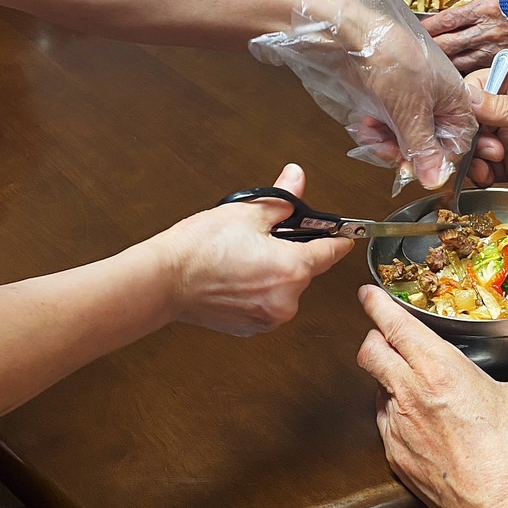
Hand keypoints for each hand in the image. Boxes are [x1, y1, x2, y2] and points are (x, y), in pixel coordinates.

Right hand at [154, 164, 351, 334]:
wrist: (164, 281)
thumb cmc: (199, 249)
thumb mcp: (246, 212)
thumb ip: (282, 199)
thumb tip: (296, 179)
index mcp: (292, 270)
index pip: (330, 252)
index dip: (336, 238)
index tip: (344, 234)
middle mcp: (286, 300)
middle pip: (304, 270)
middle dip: (290, 253)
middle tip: (262, 239)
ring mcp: (268, 318)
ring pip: (284, 288)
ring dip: (273, 274)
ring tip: (242, 259)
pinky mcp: (251, 328)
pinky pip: (266, 305)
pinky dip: (257, 292)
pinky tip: (235, 277)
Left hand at [253, 0, 475, 190]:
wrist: (351, 34)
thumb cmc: (391, 59)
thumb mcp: (410, 112)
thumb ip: (422, 149)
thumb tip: (436, 181)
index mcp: (455, 98)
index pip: (458, 143)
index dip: (439, 160)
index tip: (418, 170)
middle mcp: (438, 99)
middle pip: (430, 143)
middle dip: (405, 151)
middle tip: (388, 152)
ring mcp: (413, 98)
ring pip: (406, 137)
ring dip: (386, 142)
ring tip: (371, 132)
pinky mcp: (390, 98)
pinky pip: (389, 126)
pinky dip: (376, 130)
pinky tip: (364, 124)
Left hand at [356, 284, 507, 507]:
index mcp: (439, 371)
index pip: (393, 326)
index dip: (376, 305)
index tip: (370, 293)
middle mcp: (409, 396)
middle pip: (369, 352)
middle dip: (374, 337)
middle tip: (387, 333)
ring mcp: (397, 429)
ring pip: (374, 388)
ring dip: (385, 376)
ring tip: (409, 377)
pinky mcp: (395, 458)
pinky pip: (383, 423)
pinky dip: (393, 412)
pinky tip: (416, 417)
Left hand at [420, 0, 507, 72]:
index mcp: (483, 10)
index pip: (447, 20)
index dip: (429, 26)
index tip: (416, 29)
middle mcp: (486, 33)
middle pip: (448, 44)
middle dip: (430, 47)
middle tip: (413, 50)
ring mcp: (493, 51)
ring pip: (459, 60)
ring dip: (442, 63)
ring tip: (427, 64)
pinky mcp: (501, 63)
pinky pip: (475, 69)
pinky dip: (461, 72)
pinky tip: (450, 74)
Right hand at [464, 62, 507, 200]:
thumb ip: (506, 106)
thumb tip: (467, 98)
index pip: (479, 83)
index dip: (466, 100)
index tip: (462, 115)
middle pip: (472, 117)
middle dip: (469, 131)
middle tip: (481, 142)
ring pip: (476, 145)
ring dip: (475, 153)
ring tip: (494, 158)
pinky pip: (487, 169)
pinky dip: (481, 173)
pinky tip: (487, 175)